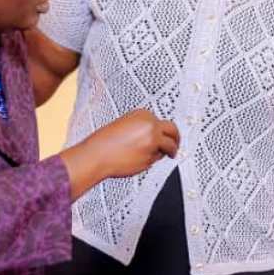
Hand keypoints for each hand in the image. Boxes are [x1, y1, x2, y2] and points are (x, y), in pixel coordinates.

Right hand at [61, 110, 179, 196]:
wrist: (97, 155)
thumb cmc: (106, 142)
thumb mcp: (126, 125)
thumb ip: (143, 128)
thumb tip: (160, 138)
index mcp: (144, 114)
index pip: (161, 122)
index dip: (164, 131)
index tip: (167, 136)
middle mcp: (151, 125)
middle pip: (173, 131)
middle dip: (176, 139)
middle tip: (176, 146)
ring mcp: (153, 140)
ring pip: (169, 146)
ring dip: (168, 152)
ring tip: (161, 156)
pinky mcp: (152, 155)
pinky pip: (157, 158)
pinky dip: (152, 160)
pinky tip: (138, 160)